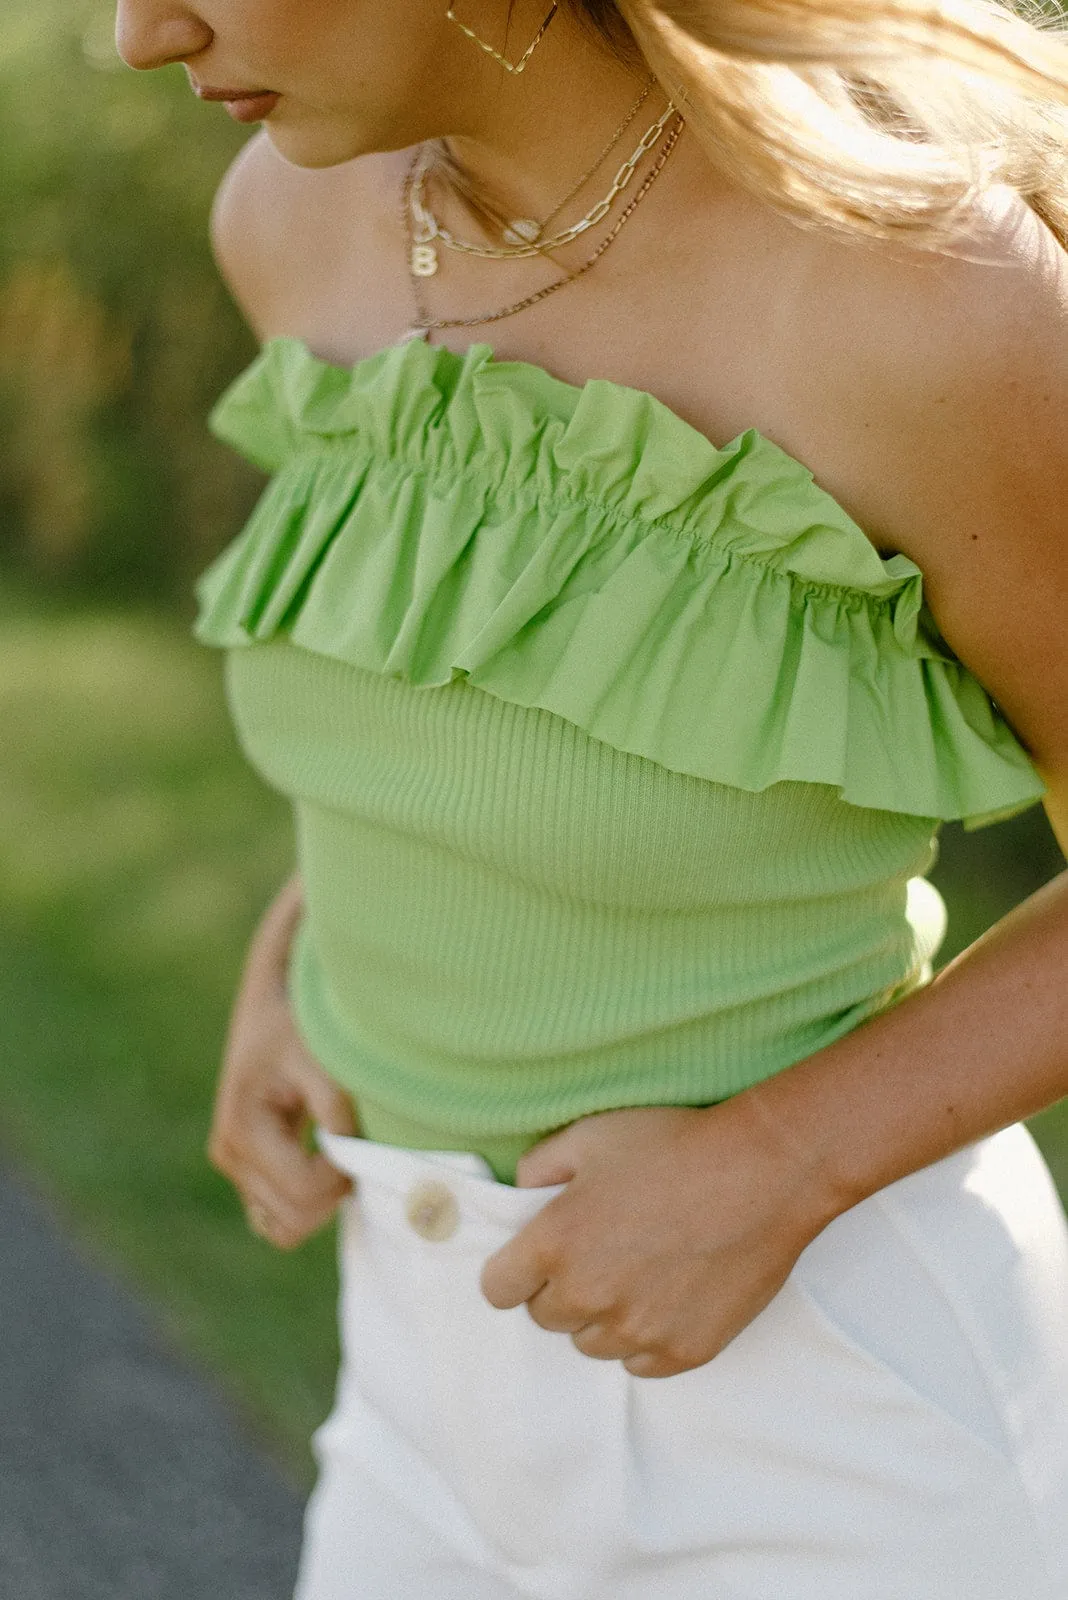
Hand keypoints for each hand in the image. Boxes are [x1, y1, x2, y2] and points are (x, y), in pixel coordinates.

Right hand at [207, 873, 358, 1248]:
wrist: (275, 999)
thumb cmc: (300, 1022)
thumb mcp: (321, 1056)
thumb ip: (335, 1107)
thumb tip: (350, 1157)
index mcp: (242, 1129)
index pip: (304, 1194)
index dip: (343, 1177)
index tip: (358, 1136)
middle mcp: (229, 1154)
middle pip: (293, 1222)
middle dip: (333, 1191)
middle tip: (352, 1142)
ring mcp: (235, 1165)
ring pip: (285, 1226)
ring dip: (322, 1198)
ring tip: (339, 1147)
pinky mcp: (248, 1168)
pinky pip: (280, 1214)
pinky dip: (309, 1200)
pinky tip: (327, 1160)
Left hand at [479, 1101, 837, 1377]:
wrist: (764, 1172)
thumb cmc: (674, 1145)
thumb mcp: (591, 1136)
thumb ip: (539, 1169)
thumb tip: (521, 1197)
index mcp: (554, 1245)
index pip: (498, 1289)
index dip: (516, 1269)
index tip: (538, 1257)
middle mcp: (587, 1297)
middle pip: (546, 1318)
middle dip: (563, 1288)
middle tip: (602, 1251)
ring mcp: (637, 1331)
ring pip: (593, 1345)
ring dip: (604, 1317)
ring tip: (640, 1272)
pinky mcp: (683, 1352)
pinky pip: (640, 1364)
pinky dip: (646, 1339)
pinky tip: (668, 1296)